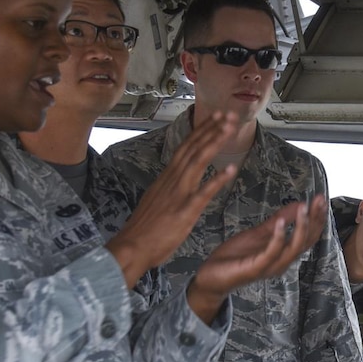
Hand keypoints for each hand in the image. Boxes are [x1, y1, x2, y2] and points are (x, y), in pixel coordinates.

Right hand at [107, 112, 241, 284]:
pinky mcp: (184, 211)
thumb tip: (178, 179)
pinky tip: (230, 170)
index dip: (201, 131)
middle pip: (193, 148)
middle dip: (211, 129)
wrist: (132, 247)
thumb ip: (169, 187)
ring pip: (197, 162)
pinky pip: (203, 193)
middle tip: (228, 114)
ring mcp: (178, 194)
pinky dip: (217, 180)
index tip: (215, 117)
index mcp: (167, 178)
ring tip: (229, 128)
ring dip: (214, 143)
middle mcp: (172, 180)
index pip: (186, 147)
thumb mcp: (156, 199)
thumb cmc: (144, 229)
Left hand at [185, 195, 328, 321]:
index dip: (317, 218)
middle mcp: (282, 262)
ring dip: (301, 227)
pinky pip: (272, 253)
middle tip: (319, 200)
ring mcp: (270, 266)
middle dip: (315, 220)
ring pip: (294, 248)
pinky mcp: (256, 268)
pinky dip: (279, 238)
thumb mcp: (259, 233)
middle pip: (306, 241)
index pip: (309, 235)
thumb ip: (278, 220)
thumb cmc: (235, 257)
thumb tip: (299, 204)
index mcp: (284, 253)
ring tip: (304, 208)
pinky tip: (282, 222)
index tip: (321, 198)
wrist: (211, 276)